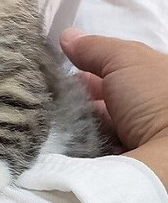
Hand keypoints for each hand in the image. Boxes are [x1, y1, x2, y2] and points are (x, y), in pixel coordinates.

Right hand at [60, 29, 167, 187]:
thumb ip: (95, 47)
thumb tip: (66, 37)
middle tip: (47, 97)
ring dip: (71, 123)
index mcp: (150, 82)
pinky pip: (88, 152)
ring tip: (47, 119)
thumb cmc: (155, 98)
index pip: (111, 73)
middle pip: (99, 102)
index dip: (84, 69)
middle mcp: (143, 111)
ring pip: (91, 128)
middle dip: (74, 99)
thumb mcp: (124, 59)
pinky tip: (56, 139)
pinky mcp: (120, 165)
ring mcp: (134, 141)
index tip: (56, 72)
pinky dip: (73, 146)